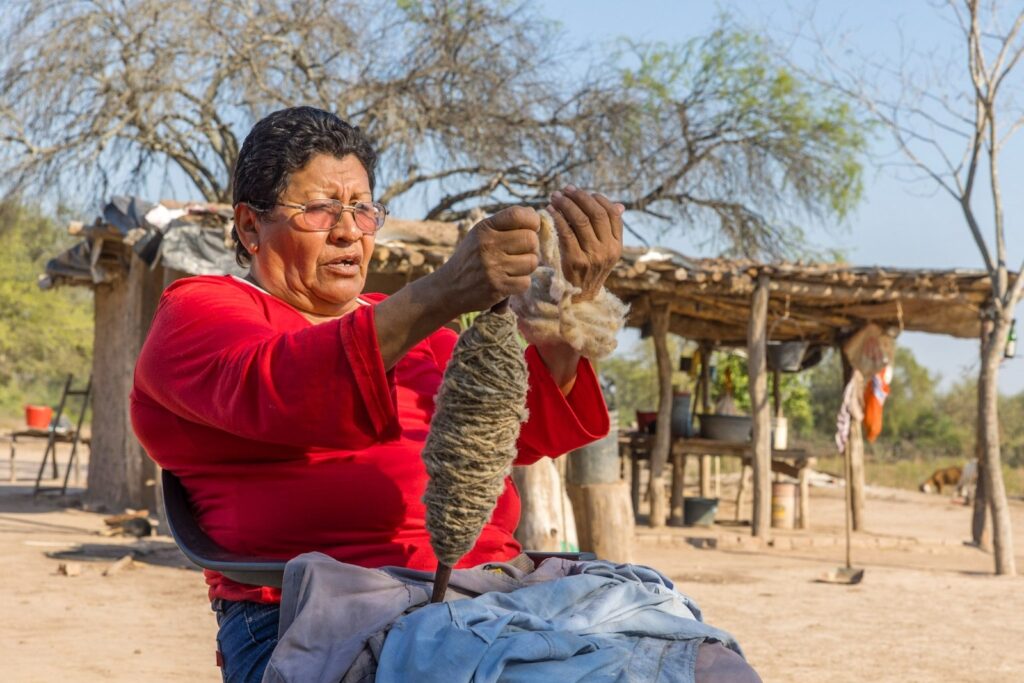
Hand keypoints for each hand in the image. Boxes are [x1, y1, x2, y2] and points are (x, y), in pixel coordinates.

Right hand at [437, 206, 540, 313]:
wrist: (448, 288)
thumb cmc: (470, 258)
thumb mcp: (480, 234)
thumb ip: (505, 223)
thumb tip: (533, 212)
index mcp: (484, 228)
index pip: (518, 215)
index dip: (533, 220)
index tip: (532, 228)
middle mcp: (488, 245)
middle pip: (531, 240)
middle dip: (531, 247)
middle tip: (521, 253)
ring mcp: (493, 267)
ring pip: (532, 262)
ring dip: (527, 266)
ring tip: (513, 268)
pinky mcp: (497, 287)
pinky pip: (525, 282)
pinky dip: (520, 283)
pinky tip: (508, 281)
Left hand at [548, 186, 623, 300]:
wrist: (579, 299)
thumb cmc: (589, 271)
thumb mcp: (605, 253)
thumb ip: (610, 230)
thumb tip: (620, 205)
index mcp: (617, 246)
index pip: (613, 214)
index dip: (598, 199)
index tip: (583, 192)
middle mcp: (608, 250)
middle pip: (596, 213)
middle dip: (580, 197)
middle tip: (566, 189)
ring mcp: (592, 256)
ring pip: (580, 220)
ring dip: (566, 204)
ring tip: (555, 196)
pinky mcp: (575, 260)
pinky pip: (565, 232)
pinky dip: (557, 218)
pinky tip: (549, 211)